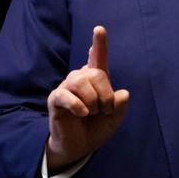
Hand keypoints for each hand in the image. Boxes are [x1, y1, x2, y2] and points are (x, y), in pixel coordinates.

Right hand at [46, 26, 128, 172]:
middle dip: (105, 94)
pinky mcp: (56, 99)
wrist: (78, 147)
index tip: (99, 29)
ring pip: (81, 80)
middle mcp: (81, 79)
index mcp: (96, 80)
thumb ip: (120, 106)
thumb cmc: (96, 128)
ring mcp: (67, 88)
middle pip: (96, 73)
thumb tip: (122, 93)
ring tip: (92, 112)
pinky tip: (83, 113)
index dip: (99, 44)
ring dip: (92, 99)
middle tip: (104, 110)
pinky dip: (78, 104)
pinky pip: (65, 95)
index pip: (98, 58)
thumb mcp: (114, 119)